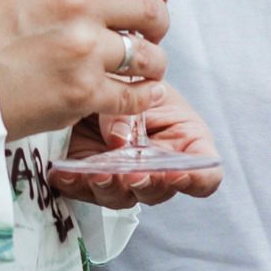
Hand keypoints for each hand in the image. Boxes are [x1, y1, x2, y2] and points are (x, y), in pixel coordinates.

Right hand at [0, 0, 171, 141]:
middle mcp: (77, 0)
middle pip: (152, 7)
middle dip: (158, 25)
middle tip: (146, 36)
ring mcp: (82, 47)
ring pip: (151, 55)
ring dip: (151, 65)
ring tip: (135, 69)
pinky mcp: (82, 91)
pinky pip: (136, 95)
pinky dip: (142, 97)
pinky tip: (134, 94)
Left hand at [54, 85, 223, 207]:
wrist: (95, 74)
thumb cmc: (131, 78)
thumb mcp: (137, 82)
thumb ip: (130, 108)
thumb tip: (117, 140)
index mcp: (184, 143)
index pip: (205, 175)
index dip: (196, 179)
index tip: (176, 173)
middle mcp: (156, 167)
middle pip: (160, 191)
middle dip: (146, 186)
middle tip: (134, 175)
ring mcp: (124, 177)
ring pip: (122, 196)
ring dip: (111, 188)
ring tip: (98, 174)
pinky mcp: (91, 177)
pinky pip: (84, 190)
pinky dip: (75, 183)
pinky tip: (65, 174)